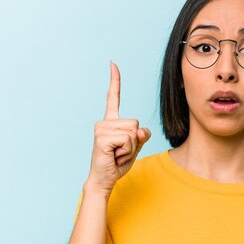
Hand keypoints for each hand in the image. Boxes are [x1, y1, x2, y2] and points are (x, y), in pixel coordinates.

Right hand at [85, 61, 150, 194]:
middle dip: (134, 142)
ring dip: (130, 149)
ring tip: (117, 155)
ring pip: (133, 133)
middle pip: (136, 123)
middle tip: (120, 152)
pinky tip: (114, 157)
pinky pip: (128, 141)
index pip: (113, 98)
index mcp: (111, 122)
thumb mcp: (135, 148)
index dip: (115, 81)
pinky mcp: (102, 137)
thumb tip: (140, 130)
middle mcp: (104, 122)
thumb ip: (141, 137)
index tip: (112, 63)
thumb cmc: (118, 164)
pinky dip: (126, 152)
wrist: (104, 180)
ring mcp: (101, 129)